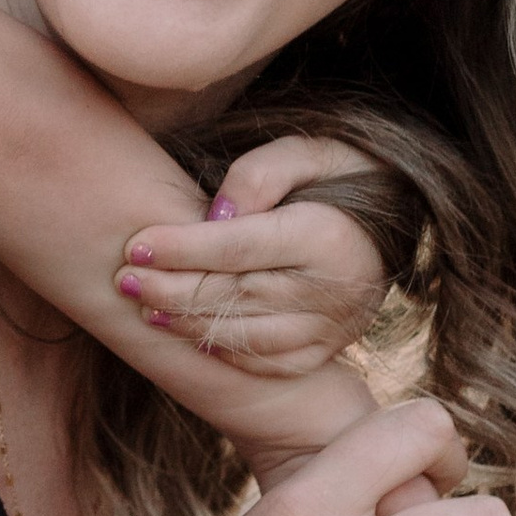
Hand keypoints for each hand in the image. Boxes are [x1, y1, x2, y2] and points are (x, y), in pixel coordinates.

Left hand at [116, 134, 388, 374]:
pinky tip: (185, 332)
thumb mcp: (305, 152)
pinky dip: (222, 352)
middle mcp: (334, 290)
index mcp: (328, 236)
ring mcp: (333, 328)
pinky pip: (268, 363)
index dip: (182, 249)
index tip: (135, 245)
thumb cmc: (334, 177)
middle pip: (236, 296)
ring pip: (247, 337)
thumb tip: (219, 215)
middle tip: (124, 280)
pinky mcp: (326, 350)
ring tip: (143, 307)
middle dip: (172, 290)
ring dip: (187, 325)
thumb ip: (260, 174)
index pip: (240, 247)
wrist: (392, 222)